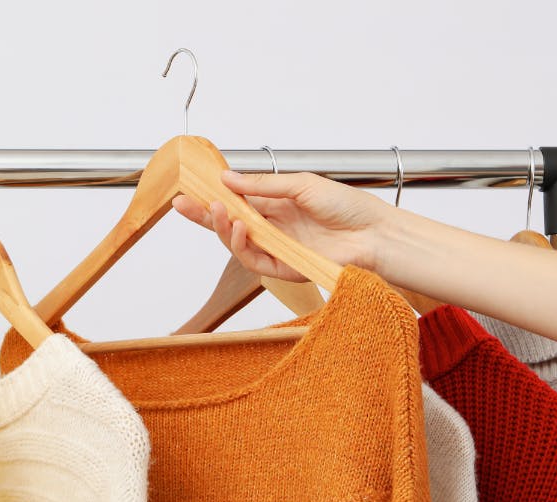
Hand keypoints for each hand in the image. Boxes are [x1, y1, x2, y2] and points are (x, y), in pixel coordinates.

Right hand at [172, 170, 393, 280]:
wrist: (374, 234)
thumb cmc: (347, 207)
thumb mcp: (301, 184)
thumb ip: (263, 185)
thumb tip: (228, 179)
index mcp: (276, 204)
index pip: (236, 201)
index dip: (212, 195)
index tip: (190, 187)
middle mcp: (273, 227)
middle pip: (228, 223)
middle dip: (203, 215)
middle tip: (182, 204)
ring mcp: (277, 248)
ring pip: (236, 243)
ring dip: (221, 228)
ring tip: (216, 211)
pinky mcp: (283, 268)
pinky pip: (253, 261)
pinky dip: (241, 246)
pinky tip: (238, 229)